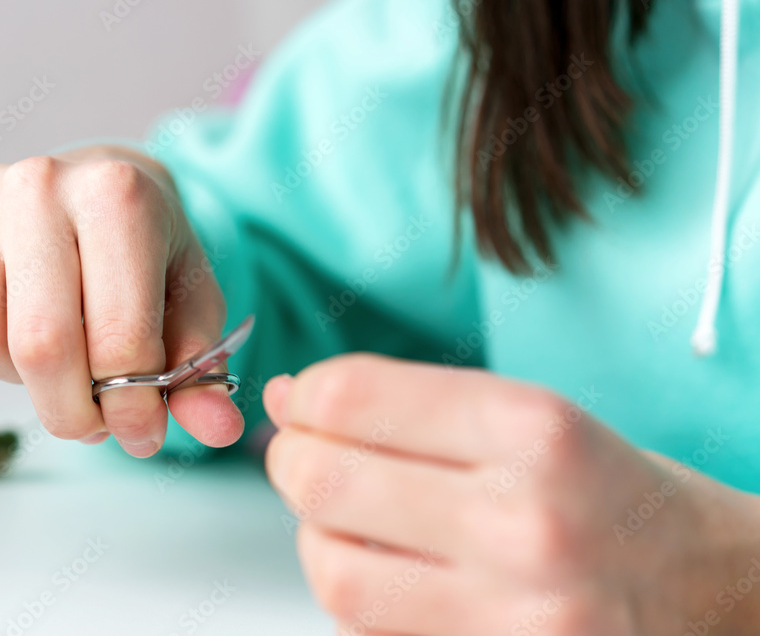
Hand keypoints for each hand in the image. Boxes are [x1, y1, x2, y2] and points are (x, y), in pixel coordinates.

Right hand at [0, 146, 242, 456]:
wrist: (97, 185)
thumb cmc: (148, 251)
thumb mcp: (192, 304)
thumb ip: (202, 372)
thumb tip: (220, 431)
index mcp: (116, 196)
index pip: (117, 340)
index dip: (131, 409)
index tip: (142, 431)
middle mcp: (37, 184)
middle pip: (39, 348)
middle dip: (70, 411)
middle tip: (94, 417)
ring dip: (17, 377)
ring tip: (58, 352)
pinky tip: (11, 318)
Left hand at [263, 354, 759, 634]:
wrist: (719, 590)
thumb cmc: (618, 494)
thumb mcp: (535, 417)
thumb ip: (408, 406)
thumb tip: (293, 398)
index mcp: (532, 430)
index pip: (353, 398)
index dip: (306, 396)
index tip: (305, 402)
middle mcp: (523, 521)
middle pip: (324, 482)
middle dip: (291, 460)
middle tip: (302, 456)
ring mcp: (513, 613)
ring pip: (333, 570)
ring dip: (316, 536)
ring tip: (346, 520)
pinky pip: (370, 630)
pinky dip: (355, 594)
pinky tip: (387, 570)